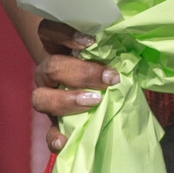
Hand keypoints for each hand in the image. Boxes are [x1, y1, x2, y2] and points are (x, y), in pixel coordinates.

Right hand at [32, 18, 116, 152]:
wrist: (98, 89)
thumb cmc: (106, 65)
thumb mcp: (108, 54)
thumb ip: (113, 51)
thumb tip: (133, 55)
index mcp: (59, 47)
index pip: (48, 31)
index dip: (63, 34)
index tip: (90, 42)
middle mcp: (49, 71)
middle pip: (50, 67)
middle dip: (81, 73)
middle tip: (108, 79)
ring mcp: (48, 97)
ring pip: (40, 97)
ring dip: (67, 100)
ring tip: (94, 102)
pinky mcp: (53, 122)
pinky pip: (47, 131)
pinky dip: (53, 137)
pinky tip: (64, 141)